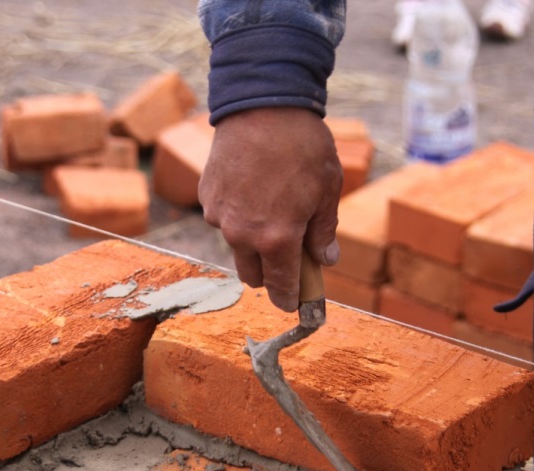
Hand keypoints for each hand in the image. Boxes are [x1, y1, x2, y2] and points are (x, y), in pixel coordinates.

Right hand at [198, 107, 342, 311]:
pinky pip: (223, 219)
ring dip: (252, 240)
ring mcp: (220, 217)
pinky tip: (252, 187)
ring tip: (271, 205)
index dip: (289, 300)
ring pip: (237, 246)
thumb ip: (323, 232)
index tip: (295, 302)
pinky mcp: (207, 197)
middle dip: (270, 272)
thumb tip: (325, 260)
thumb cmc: (302, 147)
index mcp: (277, 239)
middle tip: (289, 252)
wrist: (262, 104)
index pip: (280, 288)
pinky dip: (237, 214)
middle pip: (253, 275)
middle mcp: (243, 235)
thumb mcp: (327, 191)